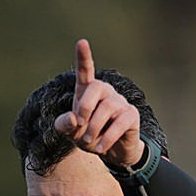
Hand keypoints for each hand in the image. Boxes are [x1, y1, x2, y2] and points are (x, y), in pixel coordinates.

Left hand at [54, 39, 144, 166]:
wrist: (111, 153)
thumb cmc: (89, 136)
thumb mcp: (70, 133)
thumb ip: (64, 125)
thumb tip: (74, 118)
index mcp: (88, 92)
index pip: (86, 71)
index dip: (83, 57)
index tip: (82, 42)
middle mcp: (105, 92)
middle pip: (95, 87)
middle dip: (84, 108)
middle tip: (79, 127)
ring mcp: (120, 102)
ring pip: (107, 108)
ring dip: (94, 129)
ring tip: (89, 143)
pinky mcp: (131, 115)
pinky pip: (120, 123)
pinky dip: (107, 137)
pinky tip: (101, 148)